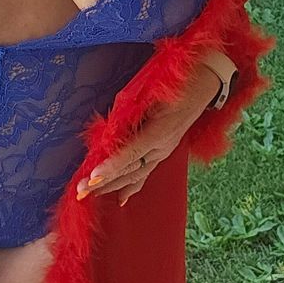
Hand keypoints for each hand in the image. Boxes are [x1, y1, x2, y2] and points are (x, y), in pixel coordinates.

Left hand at [76, 63, 220, 205]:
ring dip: (112, 186)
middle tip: (81, 191)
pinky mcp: (164, 151)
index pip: (130, 154)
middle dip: (103, 182)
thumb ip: (127, 113)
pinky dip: (132, 186)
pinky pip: (146, 173)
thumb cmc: (174, 83)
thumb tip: (108, 131)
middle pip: (129, 170)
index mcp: (158, 132)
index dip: (110, 167)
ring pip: (136, 175)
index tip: (93, 178)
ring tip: (91, 194)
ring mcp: (164, 151)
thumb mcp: (148, 93)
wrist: (202, 82)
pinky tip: (121, 200)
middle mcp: (162, 147)